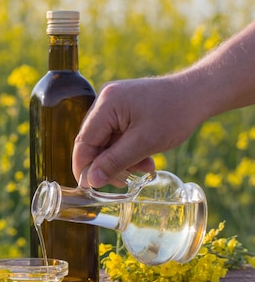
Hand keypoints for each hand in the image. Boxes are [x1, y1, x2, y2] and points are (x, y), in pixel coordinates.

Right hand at [72, 76, 197, 187]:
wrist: (198, 93)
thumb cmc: (174, 115)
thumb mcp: (144, 143)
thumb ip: (114, 162)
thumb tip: (90, 181)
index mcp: (106, 104)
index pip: (84, 141)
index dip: (83, 166)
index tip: (88, 187)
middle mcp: (105, 100)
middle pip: (93, 141)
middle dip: (108, 164)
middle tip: (125, 181)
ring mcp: (113, 103)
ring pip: (106, 141)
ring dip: (121, 159)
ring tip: (145, 168)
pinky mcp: (123, 108)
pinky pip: (116, 134)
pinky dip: (127, 149)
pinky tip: (144, 158)